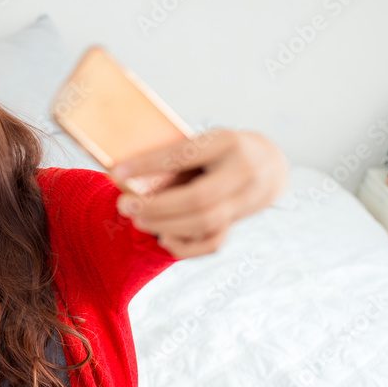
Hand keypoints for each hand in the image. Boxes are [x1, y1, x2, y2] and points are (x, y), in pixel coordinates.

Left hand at [111, 129, 288, 258]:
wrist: (270, 163)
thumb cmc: (222, 150)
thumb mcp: (204, 141)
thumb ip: (176, 158)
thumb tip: (130, 177)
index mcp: (226, 142)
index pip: (184, 154)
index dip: (149, 164)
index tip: (117, 172)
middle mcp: (242, 171)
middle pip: (198, 197)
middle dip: (156, 205)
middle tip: (124, 205)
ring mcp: (247, 200)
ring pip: (206, 222)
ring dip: (166, 225)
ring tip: (137, 219)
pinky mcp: (241, 221)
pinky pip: (214, 241)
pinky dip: (186, 245)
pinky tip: (163, 238)